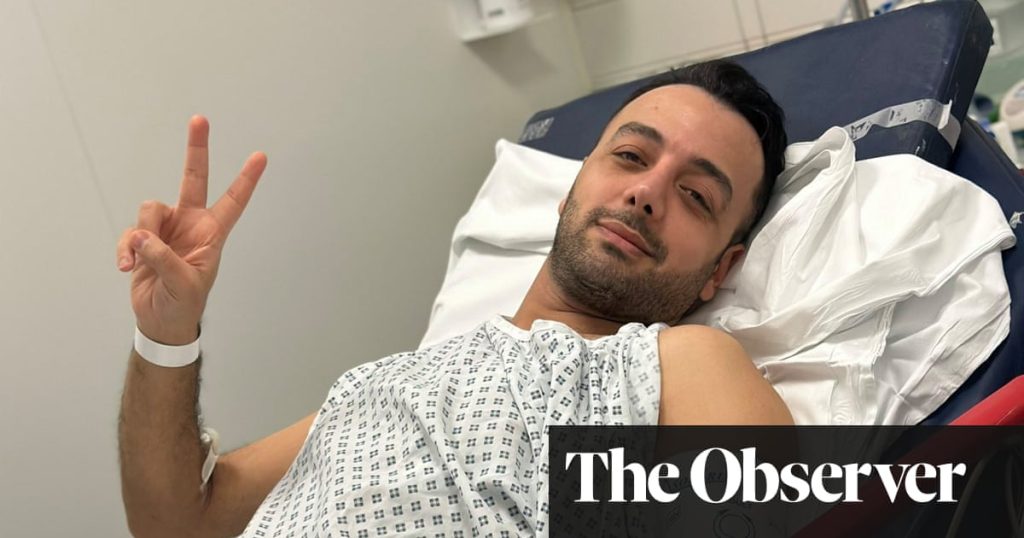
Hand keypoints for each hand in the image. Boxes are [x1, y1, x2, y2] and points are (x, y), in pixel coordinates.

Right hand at [117, 116, 266, 344]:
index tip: (261, 157)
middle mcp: (191, 223)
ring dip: (142, 233)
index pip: (233, 201)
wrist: (160, 319)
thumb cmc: (183, 303)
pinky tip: (126, 267)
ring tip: (140, 260)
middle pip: (193, 178)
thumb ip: (165, 258)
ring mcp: (166, 228)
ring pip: (151, 208)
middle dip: (196, 149)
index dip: (246, 180)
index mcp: (212, 234)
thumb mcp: (183, 284)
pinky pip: (130, 232)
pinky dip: (125, 248)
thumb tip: (144, 237)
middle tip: (200, 119)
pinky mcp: (143, 237)